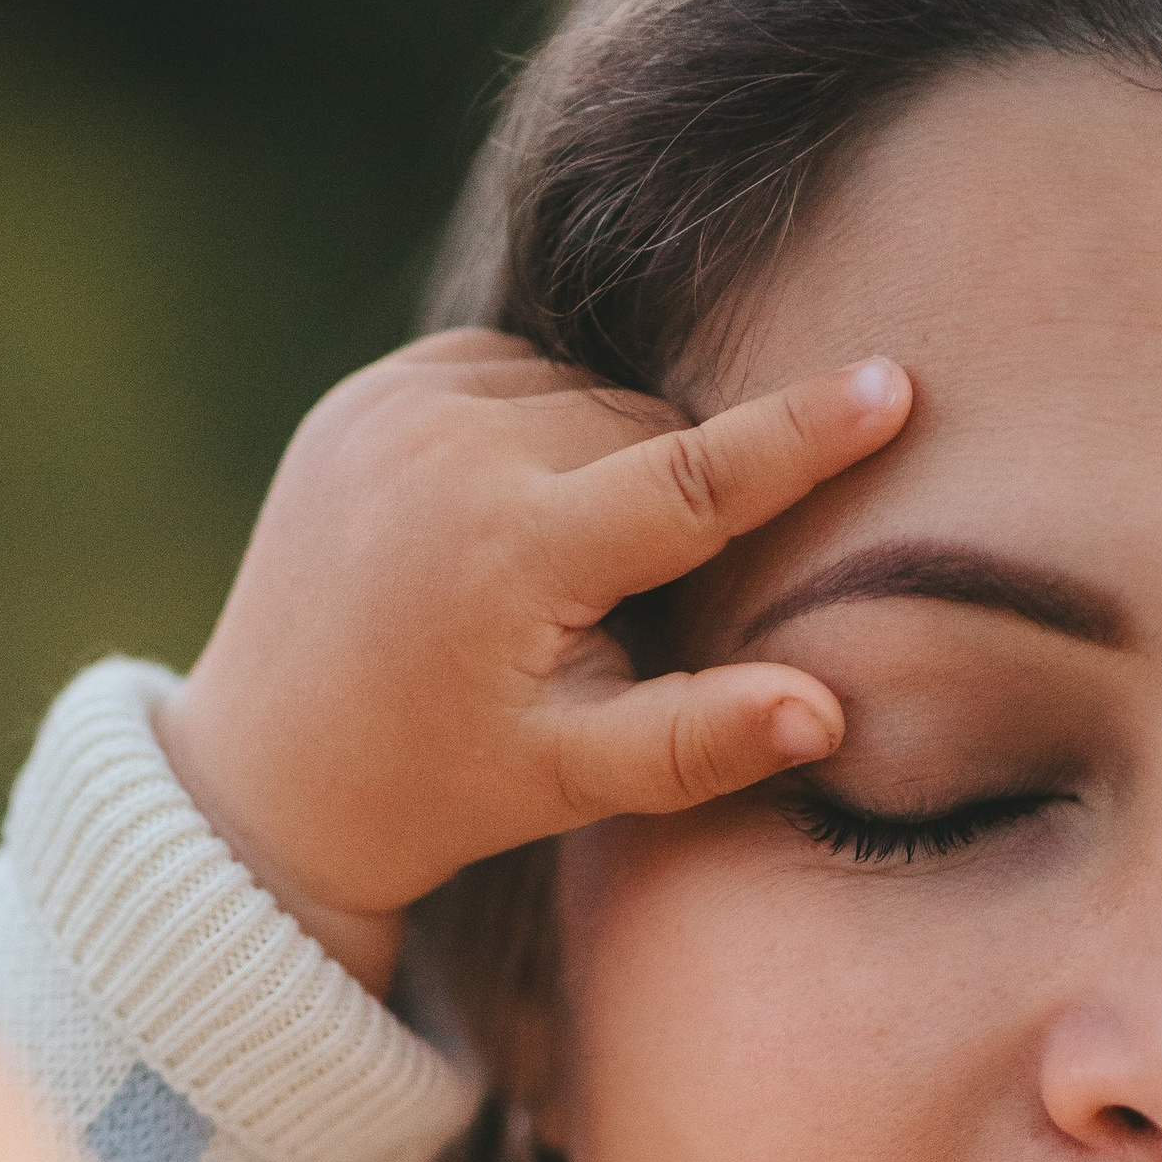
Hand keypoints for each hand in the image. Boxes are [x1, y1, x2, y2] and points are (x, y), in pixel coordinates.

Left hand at [156, 331, 912, 991]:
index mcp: (507, 552)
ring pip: (585, 399)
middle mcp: (448, 451)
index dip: (800, 436)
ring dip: (605, 467)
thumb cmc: (439, 786)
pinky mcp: (373, 386)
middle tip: (612, 613)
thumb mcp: (569, 780)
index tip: (893, 381)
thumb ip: (697, 739)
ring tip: (545, 577)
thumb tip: (825, 712)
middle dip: (670, 502)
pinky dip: (538, 433)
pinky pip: (514, 375)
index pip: (691, 478)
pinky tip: (501, 518)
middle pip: (644, 435)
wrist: (268, 767)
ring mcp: (399, 404)